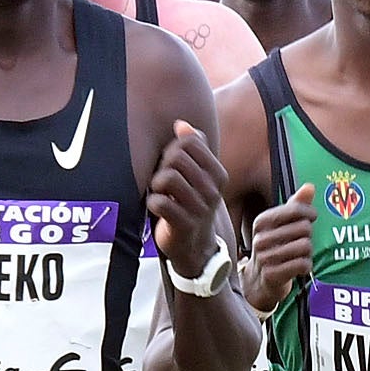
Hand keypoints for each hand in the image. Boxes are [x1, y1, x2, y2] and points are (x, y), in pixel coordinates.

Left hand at [145, 121, 225, 277]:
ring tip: (160, 193)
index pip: (190, 142)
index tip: (171, 163)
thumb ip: (194, 148)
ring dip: (156, 184)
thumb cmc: (191, 204)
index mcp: (218, 174)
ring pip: (167, 178)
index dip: (173, 148)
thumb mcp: (198, 175)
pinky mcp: (184, 225)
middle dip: (162, 165)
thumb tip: (181, 124)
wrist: (195, 246)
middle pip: (177, 157)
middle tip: (162, 180)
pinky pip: (159, 202)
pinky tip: (157, 207)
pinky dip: (152, 202)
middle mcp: (212, 190)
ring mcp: (200, 209)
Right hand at [243, 185, 315, 313]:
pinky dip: (306, 266)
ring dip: (307, 253)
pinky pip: (302, 264)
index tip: (312, 217)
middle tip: (301, 242)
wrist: (258, 281)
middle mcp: (261, 238)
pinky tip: (299, 267)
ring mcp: (265, 257)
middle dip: (308, 236)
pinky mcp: (272, 275)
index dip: (309, 213)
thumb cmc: (274, 248)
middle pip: (304, 228)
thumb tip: (310, 187)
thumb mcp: (281, 225)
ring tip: (298, 255)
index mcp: (262, 221)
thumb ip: (295, 205)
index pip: (295, 209)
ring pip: (305, 246)